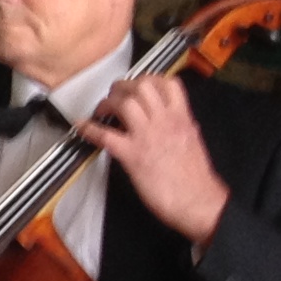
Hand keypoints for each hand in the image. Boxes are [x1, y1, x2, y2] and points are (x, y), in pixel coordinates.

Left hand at [79, 71, 228, 246]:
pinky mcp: (133, 155)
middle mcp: (166, 122)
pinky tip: (82, 127)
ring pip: (125, 103)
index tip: (138, 85)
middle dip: (123, 87)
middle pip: (142, 86)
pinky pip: (105, 135)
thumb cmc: (195, 176)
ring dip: (108, 103)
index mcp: (182, 118)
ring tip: (102, 111)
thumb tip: (170, 117)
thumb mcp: (192, 140)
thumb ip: (179, 124)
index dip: (149, 79)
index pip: (169, 84)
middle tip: (114, 96)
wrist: (198, 201)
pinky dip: (90, 128)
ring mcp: (148, 137)